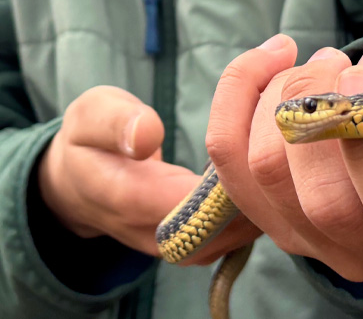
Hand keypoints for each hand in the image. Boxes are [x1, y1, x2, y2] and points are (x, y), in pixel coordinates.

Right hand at [37, 85, 258, 263]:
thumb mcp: (91, 114)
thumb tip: (146, 135)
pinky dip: (260, 203)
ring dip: (266, 193)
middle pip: (229, 222)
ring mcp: (183, 249)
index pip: (196, 199)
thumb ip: (116, 122)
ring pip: (242, 232)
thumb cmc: (90, 141)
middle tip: (283, 132)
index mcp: (129, 199)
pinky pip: (240, 233)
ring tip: (278, 147)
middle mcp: (160, 236)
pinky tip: (267, 168)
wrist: (79, 186)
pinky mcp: (201, 248)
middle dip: (261, 179)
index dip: (235, 165)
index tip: (259, 123)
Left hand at [205, 21, 362, 281]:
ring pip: (266, 177)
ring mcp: (323, 242)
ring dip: (280, 96)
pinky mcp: (274, 215)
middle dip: (318, 110)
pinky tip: (273, 58)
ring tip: (321, 63)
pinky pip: (225, 161)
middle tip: (340, 59)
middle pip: (325, 204)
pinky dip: (237, 93)